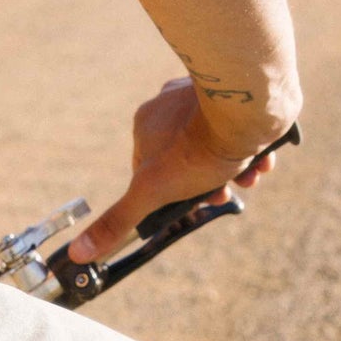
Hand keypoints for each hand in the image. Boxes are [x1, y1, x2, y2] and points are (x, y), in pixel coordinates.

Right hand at [67, 78, 283, 263]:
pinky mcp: (236, 89)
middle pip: (188, 158)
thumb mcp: (153, 193)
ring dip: (234, 169)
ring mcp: (205, 93)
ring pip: (217, 143)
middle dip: (208, 183)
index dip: (174, 195)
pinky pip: (240, 125)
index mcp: (145, 124)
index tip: (194, 204)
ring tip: (248, 176)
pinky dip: (252, 147)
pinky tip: (262, 159)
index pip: (152, 171)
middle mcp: (170, 103)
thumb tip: (78, 252)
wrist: (249, 106)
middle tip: (224, 193)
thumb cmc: (198, 147)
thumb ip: (118, 221)